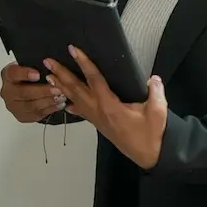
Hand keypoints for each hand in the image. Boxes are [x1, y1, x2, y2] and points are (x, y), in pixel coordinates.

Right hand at [0, 63, 66, 123]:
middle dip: (43, 91)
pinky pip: (36, 114)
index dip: (25, 74)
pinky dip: (50, 109)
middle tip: (57, 88)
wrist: (24, 89)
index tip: (38, 74)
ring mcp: (14, 106)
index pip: (13, 73)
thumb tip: (51, 64)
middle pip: (24, 93)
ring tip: (61, 96)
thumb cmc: (29, 76)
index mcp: (8, 75)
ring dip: (48, 101)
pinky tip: (59, 104)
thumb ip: (36, 65)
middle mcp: (8, 92)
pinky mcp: (22, 116)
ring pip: (31, 105)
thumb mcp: (30, 66)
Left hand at [43, 47, 167, 169]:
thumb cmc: (151, 134)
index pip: (94, 79)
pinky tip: (64, 103)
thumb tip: (153, 78)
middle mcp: (98, 110)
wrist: (149, 156)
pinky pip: (81, 112)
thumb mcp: (157, 112)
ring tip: (48, 76)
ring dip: (61, 87)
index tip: (73, 50)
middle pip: (76, 89)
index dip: (84, 63)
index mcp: (110, 105)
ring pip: (74, 99)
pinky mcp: (98, 124)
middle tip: (48, 61)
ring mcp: (96, 118)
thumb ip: (156, 92)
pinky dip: (71, 105)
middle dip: (62, 74)